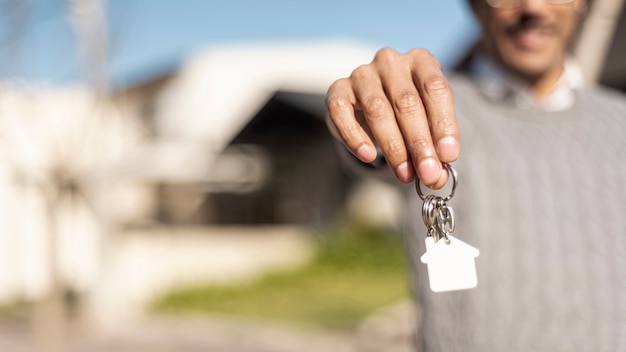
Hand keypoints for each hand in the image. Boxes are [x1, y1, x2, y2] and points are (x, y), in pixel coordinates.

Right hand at [326, 48, 459, 187]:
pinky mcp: (337, 89)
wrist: (372, 104)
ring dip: (393, 146)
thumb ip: (434, 148)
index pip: (436, 89)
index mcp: (421, 60)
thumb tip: (437, 177)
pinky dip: (355, 137)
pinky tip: (368, 156)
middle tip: (428, 174)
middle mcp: (391, 62)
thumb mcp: (428, 124)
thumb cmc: (408, 114)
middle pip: (406, 102)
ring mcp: (362, 74)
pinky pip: (342, 112)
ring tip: (404, 174)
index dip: (444, 124)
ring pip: (377, 109)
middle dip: (419, 143)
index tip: (449, 156)